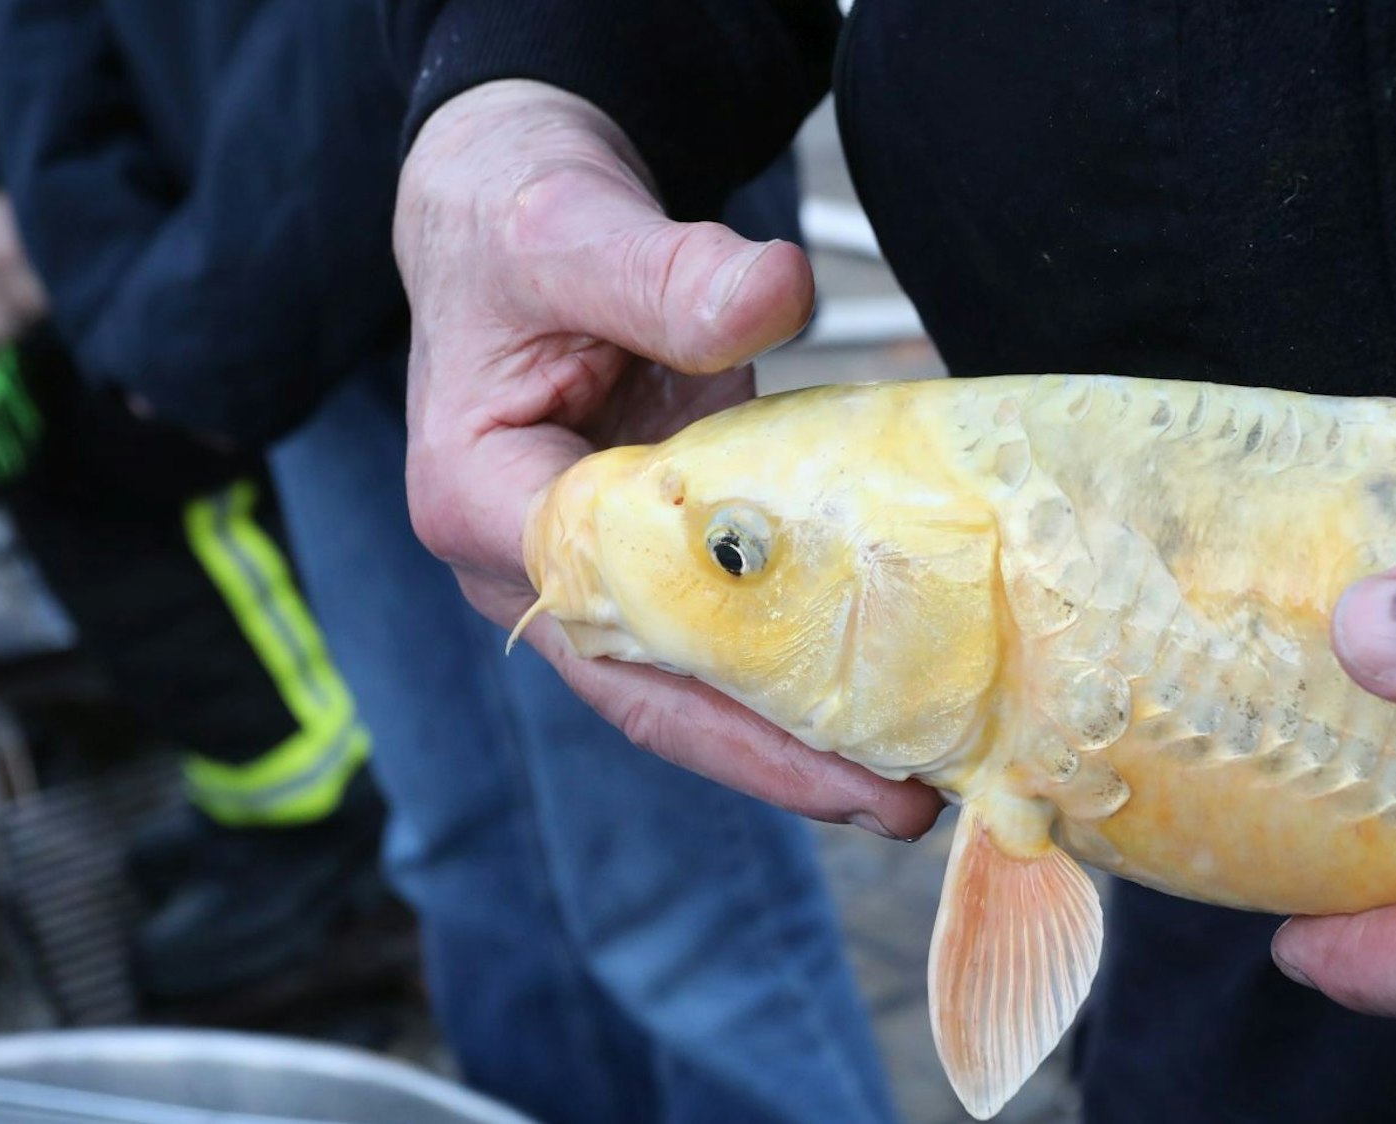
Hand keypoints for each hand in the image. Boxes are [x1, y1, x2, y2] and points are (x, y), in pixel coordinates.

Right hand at [393, 80, 940, 839]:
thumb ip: (663, 270)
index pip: (604, 621)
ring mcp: (589, 569)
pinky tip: (886, 700)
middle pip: (651, 689)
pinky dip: (796, 669)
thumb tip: (774, 297)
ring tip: (917, 783)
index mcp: (479, 498)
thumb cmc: (518, 215)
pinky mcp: (649, 554)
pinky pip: (723, 631)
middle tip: (905, 807)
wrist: (507, 203)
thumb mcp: (572, 224)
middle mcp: (525, 563)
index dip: (716, 699)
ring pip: (690, 680)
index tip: (825, 742)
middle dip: (774, 758)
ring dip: (795, 736)